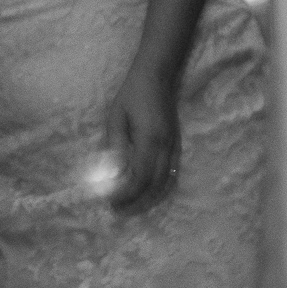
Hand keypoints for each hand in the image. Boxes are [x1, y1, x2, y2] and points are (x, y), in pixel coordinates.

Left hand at [102, 72, 180, 213]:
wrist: (156, 76)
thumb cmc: (132, 94)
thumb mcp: (116, 117)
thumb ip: (115, 144)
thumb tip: (112, 173)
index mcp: (150, 139)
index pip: (140, 177)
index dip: (126, 194)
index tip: (111, 202)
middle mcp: (165, 146)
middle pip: (154, 185)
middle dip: (137, 202)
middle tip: (118, 211)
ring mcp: (173, 146)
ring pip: (166, 182)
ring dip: (149, 199)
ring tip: (132, 207)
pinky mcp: (175, 144)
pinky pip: (171, 173)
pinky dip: (160, 188)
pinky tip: (148, 194)